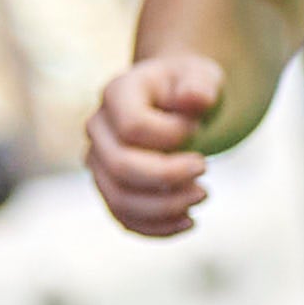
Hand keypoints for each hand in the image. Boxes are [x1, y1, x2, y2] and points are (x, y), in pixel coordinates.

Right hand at [86, 53, 221, 235]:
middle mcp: (98, 128)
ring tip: (202, 196)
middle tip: (205, 168)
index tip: (198, 127)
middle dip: (168, 177)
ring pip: (118, 199)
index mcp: (117, 93)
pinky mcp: (110, 188)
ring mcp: (99, 161)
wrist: (176, 103)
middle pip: (120, 167)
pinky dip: (157, 228)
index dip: (171, 135)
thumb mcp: (202, 76)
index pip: (133, 127)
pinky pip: (124, 218)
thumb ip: (200, 85)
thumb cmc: (190, 88)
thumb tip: (194, 101)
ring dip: (164, 207)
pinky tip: (190, 221)